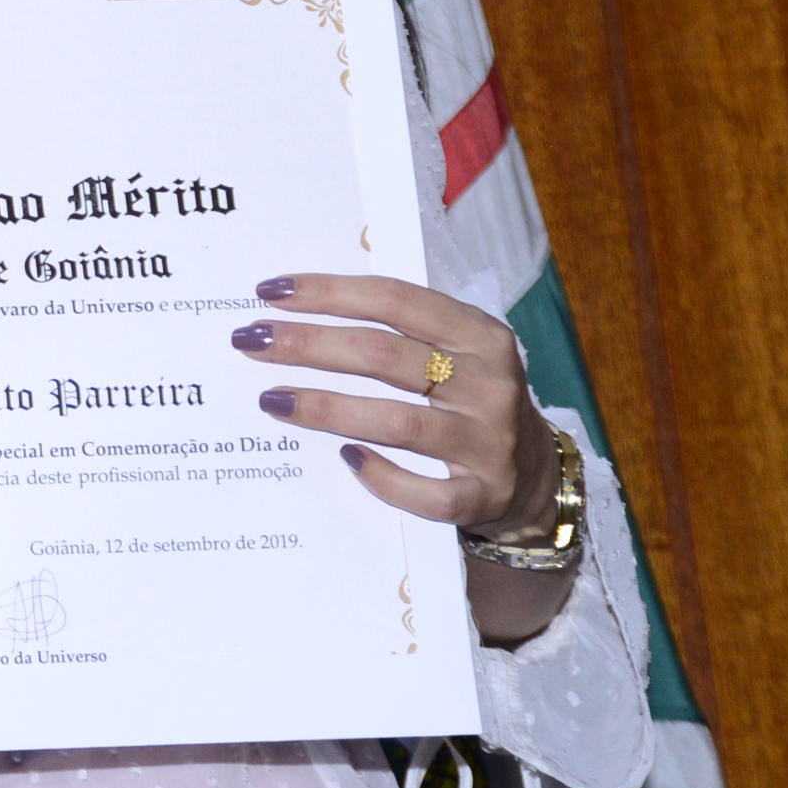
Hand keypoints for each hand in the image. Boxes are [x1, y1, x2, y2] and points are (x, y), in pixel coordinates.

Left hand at [232, 273, 558, 533]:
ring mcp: (489, 442)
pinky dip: (383, 478)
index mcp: (480, 335)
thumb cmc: (470, 399)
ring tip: (272, 398)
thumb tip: (298, 315)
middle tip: (251, 340)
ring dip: (327, 408)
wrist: (536, 477)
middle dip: (310, 345)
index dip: (329, 292)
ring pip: (399, 423)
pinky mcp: (484, 496)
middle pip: (385, 356)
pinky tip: (346, 459)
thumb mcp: (454, 352)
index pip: (395, 300)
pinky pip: (426, 493)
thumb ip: (395, 331)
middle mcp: (490, 384)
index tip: (270, 292)